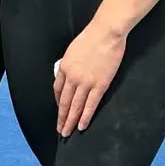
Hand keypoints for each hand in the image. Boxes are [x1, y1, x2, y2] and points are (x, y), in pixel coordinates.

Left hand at [54, 22, 126, 137]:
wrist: (106, 33)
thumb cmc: (91, 37)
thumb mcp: (73, 50)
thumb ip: (70, 64)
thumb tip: (69, 74)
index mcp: (64, 67)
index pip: (58, 90)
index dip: (58, 102)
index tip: (60, 109)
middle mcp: (72, 77)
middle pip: (64, 102)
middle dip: (62, 117)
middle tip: (60, 130)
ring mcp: (85, 82)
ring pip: (75, 106)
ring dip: (70, 121)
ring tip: (67, 132)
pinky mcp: (99, 85)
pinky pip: (90, 105)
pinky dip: (85, 117)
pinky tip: (81, 126)